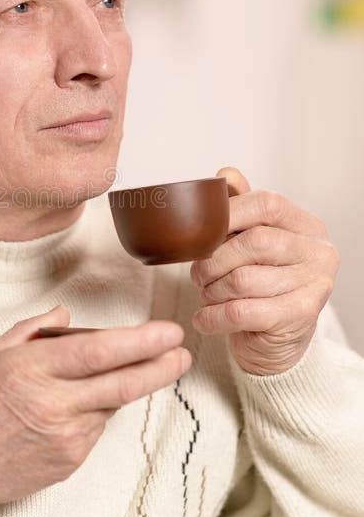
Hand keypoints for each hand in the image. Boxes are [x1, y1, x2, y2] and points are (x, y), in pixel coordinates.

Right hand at [0, 305, 189, 504]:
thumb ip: (33, 330)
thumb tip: (65, 313)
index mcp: (31, 370)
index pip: (100, 352)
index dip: (142, 342)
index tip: (170, 332)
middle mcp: (53, 405)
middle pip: (123, 384)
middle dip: (161, 367)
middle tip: (183, 353)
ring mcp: (64, 439)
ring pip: (111, 405)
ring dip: (122, 386)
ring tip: (111, 372)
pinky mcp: (69, 463)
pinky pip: (96, 428)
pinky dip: (97, 410)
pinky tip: (79, 403)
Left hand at [190, 166, 339, 375]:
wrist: (277, 342)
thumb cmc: (263, 284)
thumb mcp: (254, 241)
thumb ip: (242, 207)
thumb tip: (226, 174)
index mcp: (307, 226)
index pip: (267, 204)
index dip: (228, 214)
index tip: (202, 232)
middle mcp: (319, 252)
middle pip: (254, 242)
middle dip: (214, 259)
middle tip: (198, 274)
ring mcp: (314, 285)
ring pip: (243, 280)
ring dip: (212, 291)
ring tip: (207, 295)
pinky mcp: (300, 317)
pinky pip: (241, 312)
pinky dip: (212, 316)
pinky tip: (204, 318)